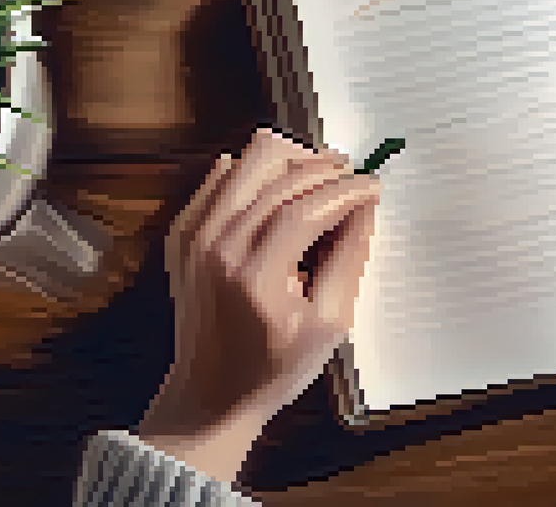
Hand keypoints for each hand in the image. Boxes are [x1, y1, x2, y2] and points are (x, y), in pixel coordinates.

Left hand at [135, 128, 380, 483]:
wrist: (209, 393)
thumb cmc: (274, 367)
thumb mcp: (330, 324)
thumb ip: (349, 259)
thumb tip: (364, 207)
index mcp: (256, 276)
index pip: (308, 209)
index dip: (348, 190)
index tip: (374, 185)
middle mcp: (217, 246)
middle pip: (278, 175)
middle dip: (325, 168)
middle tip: (353, 177)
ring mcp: (193, 236)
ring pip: (248, 161)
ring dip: (291, 160)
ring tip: (321, 176)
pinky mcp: (181, 232)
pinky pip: (221, 177)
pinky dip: (254, 172)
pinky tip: (279, 188)